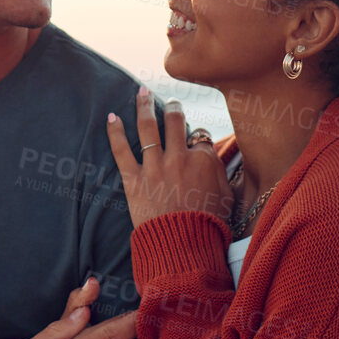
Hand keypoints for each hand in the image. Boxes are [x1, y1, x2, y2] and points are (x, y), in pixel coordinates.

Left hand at [108, 87, 235, 230]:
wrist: (183, 246)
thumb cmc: (209, 226)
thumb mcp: (227, 198)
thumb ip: (221, 175)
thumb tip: (216, 162)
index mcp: (204, 160)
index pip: (200, 140)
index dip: (197, 140)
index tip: (194, 143)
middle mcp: (180, 157)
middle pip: (176, 124)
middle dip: (174, 110)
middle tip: (171, 103)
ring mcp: (156, 166)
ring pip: (149, 128)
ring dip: (145, 107)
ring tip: (142, 93)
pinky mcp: (135, 179)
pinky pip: (122, 150)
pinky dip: (115, 132)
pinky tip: (111, 117)